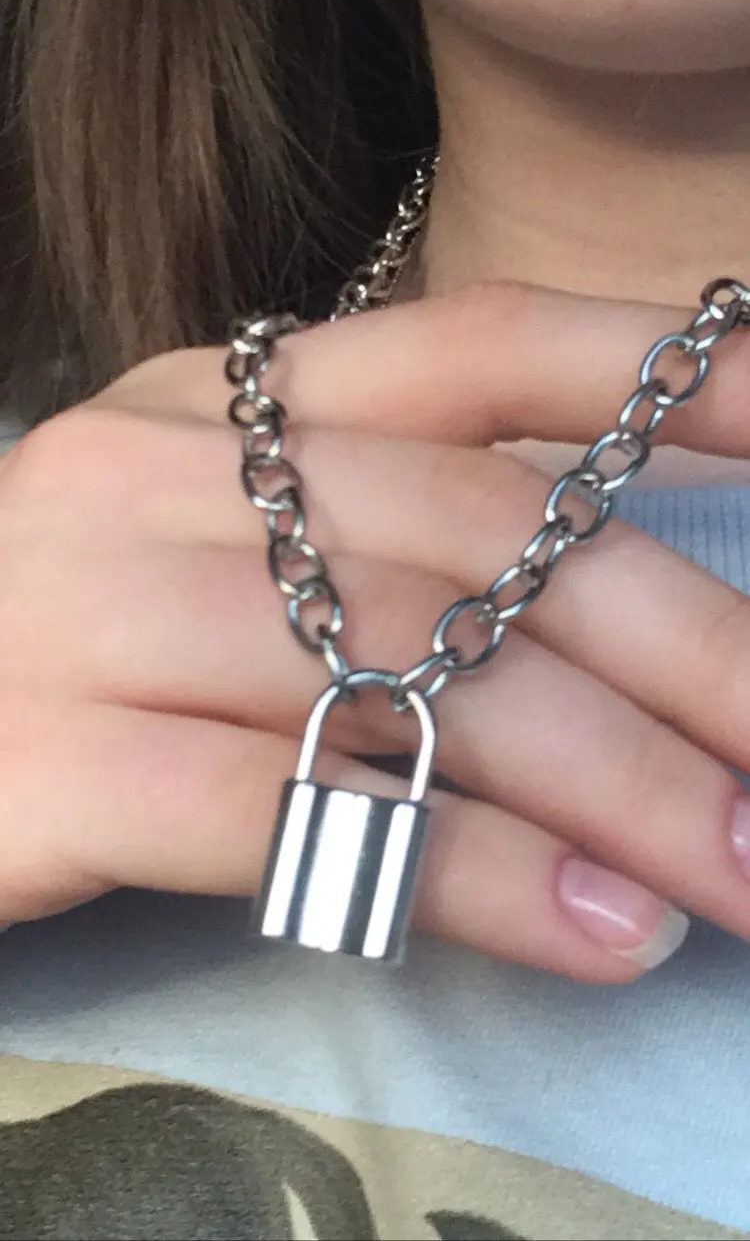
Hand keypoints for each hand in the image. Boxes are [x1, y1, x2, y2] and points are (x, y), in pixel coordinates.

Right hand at [3, 280, 749, 982]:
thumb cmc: (78, 653)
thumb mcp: (226, 553)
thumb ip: (379, 552)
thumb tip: (603, 618)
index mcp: (224, 406)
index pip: (472, 344)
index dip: (648, 370)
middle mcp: (159, 470)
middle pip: (471, 531)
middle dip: (673, 644)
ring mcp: (85, 604)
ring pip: (398, 668)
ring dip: (601, 782)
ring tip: (735, 873)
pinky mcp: (38, 758)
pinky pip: (289, 805)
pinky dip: (459, 870)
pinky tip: (590, 934)